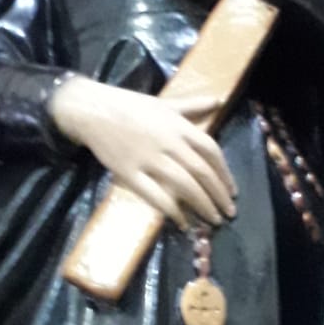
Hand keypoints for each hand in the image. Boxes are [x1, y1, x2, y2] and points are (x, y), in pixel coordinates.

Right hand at [51, 75, 236, 228]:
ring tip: (213, 220)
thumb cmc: (129, 106)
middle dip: (218, 195)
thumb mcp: (164, 103)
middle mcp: (168, 143)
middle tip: (229, 213)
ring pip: (184, 186)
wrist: (92, 110)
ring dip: (203, 205)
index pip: (211, 150)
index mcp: (179, 126)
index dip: (225, 173)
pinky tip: (184, 223)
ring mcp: (149, 159)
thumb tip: (218, 101)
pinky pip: (156, 197)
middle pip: (202, 172)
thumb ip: (192, 106)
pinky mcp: (130, 174)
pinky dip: (173, 212)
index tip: (232, 191)